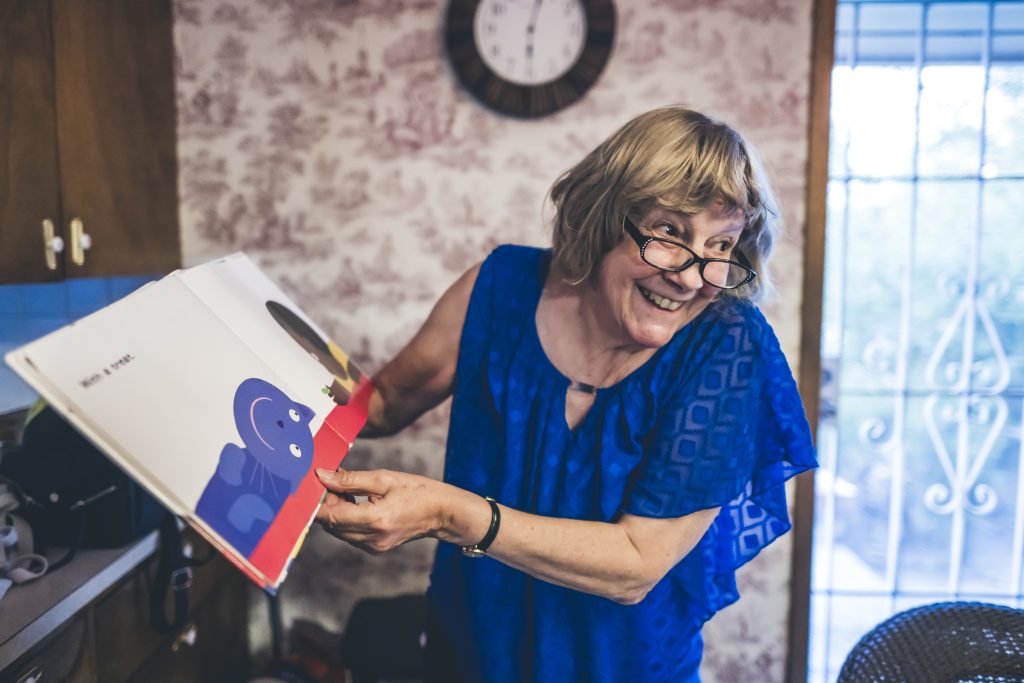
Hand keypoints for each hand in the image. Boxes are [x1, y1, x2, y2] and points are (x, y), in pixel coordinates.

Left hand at [314, 468, 450, 553]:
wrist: (444, 513)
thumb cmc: (418, 491)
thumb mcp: (385, 478)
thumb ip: (350, 480)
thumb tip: (323, 476)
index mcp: (376, 519)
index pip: (332, 516)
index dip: (316, 503)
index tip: (312, 487)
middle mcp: (373, 538)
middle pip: (332, 525)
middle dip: (327, 505)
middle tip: (333, 482)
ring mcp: (375, 546)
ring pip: (339, 531)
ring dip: (336, 512)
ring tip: (347, 492)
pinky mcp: (376, 548)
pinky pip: (351, 535)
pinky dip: (347, 520)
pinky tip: (356, 504)